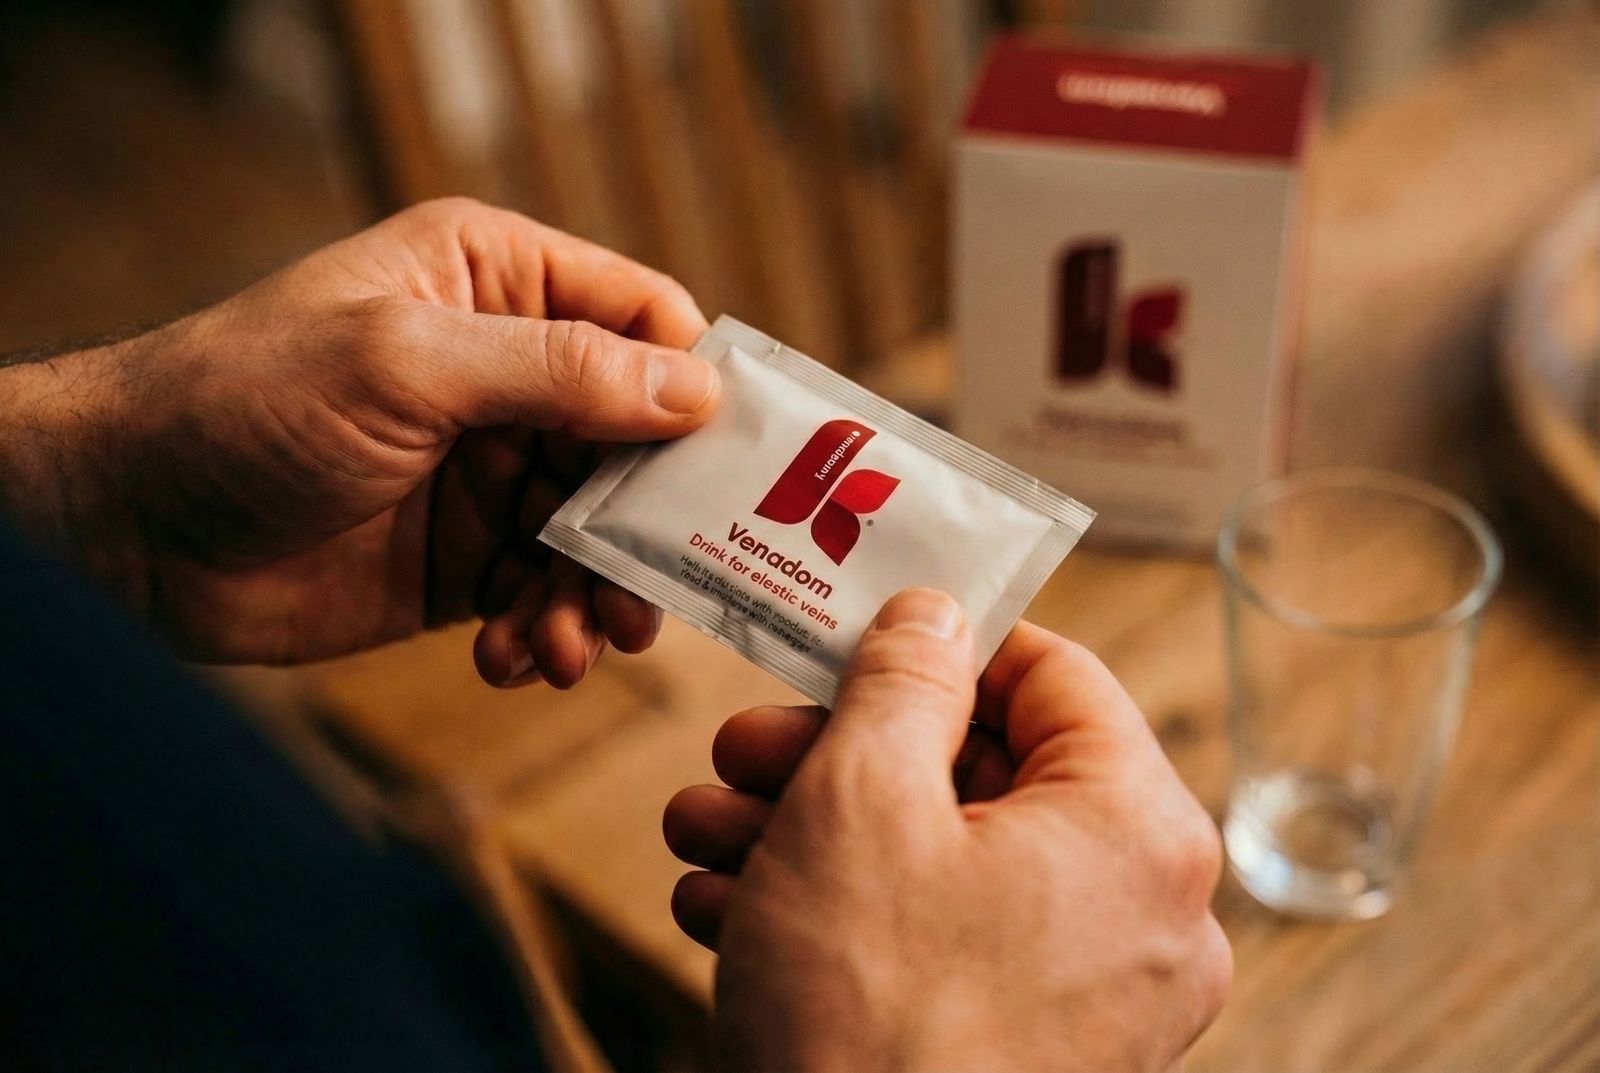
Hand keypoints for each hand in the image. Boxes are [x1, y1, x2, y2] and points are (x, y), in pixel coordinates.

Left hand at [0, 198, 717, 681]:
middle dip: (653, 521)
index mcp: (495, 281)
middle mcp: (506, 371)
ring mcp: (487, 471)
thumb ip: (557, 371)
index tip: (737, 468)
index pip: (643, 321)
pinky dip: (546, 633)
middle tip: (661, 590)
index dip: (696, 389)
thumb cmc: (246, 402)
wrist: (126, 526)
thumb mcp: (408, 364)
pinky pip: (546, 595)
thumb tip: (697, 388)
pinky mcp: (464, 560)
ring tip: (577, 644)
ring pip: (601, 532)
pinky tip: (514, 660)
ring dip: (599, 593)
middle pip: (639, 442)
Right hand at [663, 589, 1229, 1072]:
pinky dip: (847, 915)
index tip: (857, 638)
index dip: (944, 642)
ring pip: (947, 862)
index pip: (1056, 676)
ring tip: (708, 829)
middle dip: (840, 753)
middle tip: (746, 744)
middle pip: (983, 774)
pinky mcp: (1039, 1051)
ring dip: (814, 833)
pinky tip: (730, 905)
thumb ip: (902, 678)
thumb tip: (936, 611)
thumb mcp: (859, 798)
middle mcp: (1144, 912)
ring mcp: (1096, 995)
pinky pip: (948, 945)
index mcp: (1138, 828)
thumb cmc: (867, 1012)